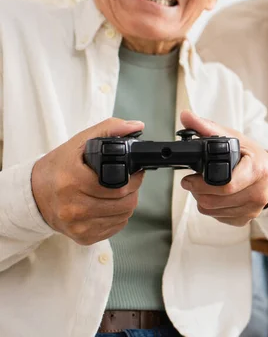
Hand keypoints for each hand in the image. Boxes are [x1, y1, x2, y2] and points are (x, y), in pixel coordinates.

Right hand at [32, 118, 145, 244]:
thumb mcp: (81, 142)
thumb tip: (136, 126)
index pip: (120, 187)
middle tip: (127, 183)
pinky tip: (108, 206)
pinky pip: (115, 228)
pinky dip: (117, 217)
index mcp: (72, 181)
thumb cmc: (60, 166)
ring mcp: (78, 225)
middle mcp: (73, 207)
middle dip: (132, 191)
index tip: (134, 173)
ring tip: (117, 194)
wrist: (35, 193)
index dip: (134, 179)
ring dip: (126, 204)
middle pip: (125, 203)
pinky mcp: (82, 237)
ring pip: (123, 217)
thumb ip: (110, 129)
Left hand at [179, 110, 267, 226]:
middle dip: (197, 191)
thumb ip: (207, 127)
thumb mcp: (234, 137)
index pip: (226, 186)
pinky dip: (212, 208)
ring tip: (203, 187)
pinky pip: (219, 218)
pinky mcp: (247, 219)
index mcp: (257, 170)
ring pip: (213, 211)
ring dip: (202, 200)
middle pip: (215, 201)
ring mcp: (253, 209)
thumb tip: (186, 116)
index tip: (188, 178)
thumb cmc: (251, 155)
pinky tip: (215, 196)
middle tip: (192, 181)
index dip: (201, 184)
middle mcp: (258, 193)